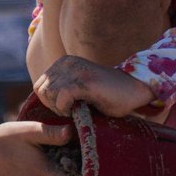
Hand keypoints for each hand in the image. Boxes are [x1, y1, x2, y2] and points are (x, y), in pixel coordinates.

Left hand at [32, 54, 156, 118]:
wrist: (135, 89)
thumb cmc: (108, 95)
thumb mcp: (79, 89)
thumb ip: (62, 90)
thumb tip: (44, 104)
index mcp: (64, 63)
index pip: (40, 85)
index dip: (48, 102)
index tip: (64, 109)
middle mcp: (68, 63)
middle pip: (41, 90)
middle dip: (51, 106)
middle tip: (69, 112)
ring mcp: (76, 70)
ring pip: (49, 93)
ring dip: (59, 108)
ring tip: (74, 111)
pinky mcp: (85, 81)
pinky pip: (62, 96)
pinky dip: (65, 108)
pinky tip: (77, 111)